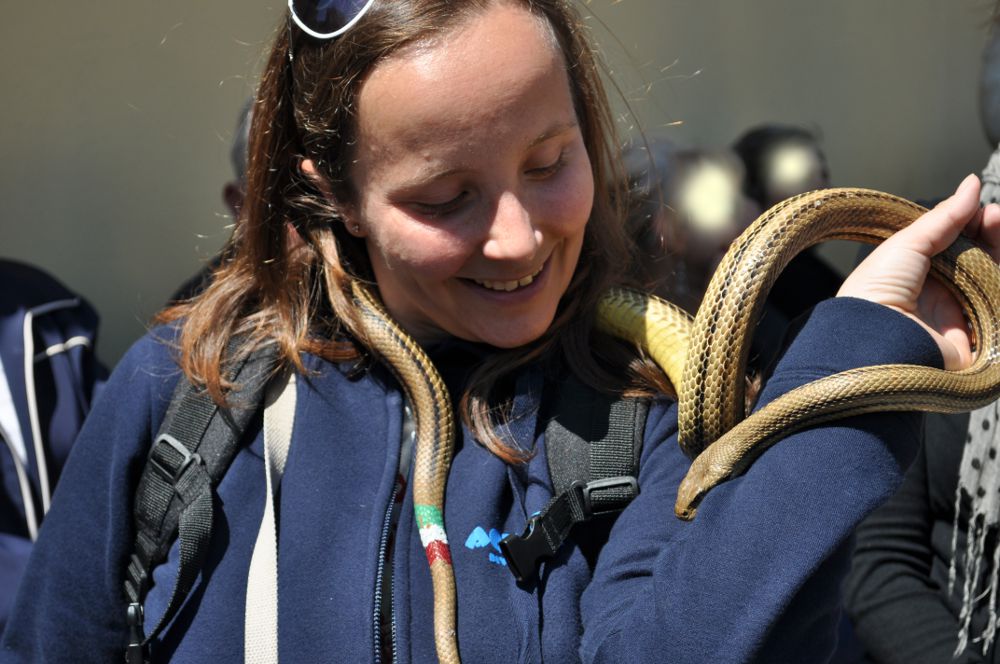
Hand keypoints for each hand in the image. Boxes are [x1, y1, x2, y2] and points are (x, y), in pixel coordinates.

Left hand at [837, 174, 999, 369]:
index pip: (950, 244)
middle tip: (993, 214)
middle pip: (974, 259)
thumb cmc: (877, 291)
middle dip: (987, 233)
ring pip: (989, 278)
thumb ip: (943, 217)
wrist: (877, 338)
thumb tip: (972, 184)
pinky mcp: (976, 334)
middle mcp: (936, 294)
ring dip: (996, 248)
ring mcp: (957, 314)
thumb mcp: (906, 244)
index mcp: (913, 274)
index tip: (979, 207)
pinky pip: (996, 304)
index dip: (967, 224)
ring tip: (997, 221)